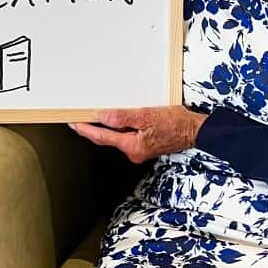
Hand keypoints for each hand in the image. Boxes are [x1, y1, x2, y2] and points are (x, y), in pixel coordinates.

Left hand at [69, 105, 207, 162]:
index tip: (73, 123)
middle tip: (79, 118)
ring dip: (107, 128)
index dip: (86, 130)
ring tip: (96, 115)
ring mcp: (139, 151)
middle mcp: (133, 152)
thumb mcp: (147, 115)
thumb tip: (102, 116)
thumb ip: (122, 117)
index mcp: (132, 146)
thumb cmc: (175, 122)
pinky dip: (120, 129)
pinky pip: (127, 137)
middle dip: (93, 129)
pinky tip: (118, 120)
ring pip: (118, 138)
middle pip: (108, 140)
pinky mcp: (145, 147)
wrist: (194, 131)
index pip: (102, 137)